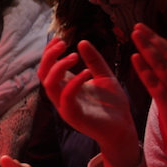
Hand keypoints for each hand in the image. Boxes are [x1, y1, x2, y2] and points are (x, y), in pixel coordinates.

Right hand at [38, 37, 139, 166]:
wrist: (124, 127)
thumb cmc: (113, 104)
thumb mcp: (104, 76)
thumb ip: (94, 60)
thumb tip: (82, 42)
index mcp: (65, 86)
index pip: (47, 68)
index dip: (49, 53)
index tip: (60, 39)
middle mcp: (61, 96)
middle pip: (43, 74)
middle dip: (49, 57)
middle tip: (62, 43)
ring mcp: (65, 107)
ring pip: (49, 85)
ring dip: (58, 68)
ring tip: (73, 56)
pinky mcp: (73, 116)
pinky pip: (66, 97)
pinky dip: (74, 83)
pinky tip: (86, 72)